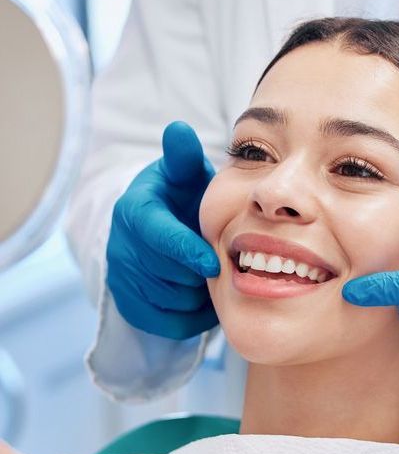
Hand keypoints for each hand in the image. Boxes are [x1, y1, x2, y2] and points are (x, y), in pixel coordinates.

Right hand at [107, 121, 219, 338]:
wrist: (159, 230)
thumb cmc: (181, 199)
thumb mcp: (184, 175)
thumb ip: (184, 158)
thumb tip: (179, 130)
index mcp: (135, 211)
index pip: (158, 237)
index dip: (186, 252)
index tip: (213, 263)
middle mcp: (121, 246)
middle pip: (168, 274)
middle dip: (199, 273)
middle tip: (222, 264)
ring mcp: (122, 278)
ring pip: (171, 301)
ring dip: (199, 294)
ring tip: (211, 277)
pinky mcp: (129, 306)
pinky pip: (168, 323)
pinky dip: (192, 317)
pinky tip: (203, 297)